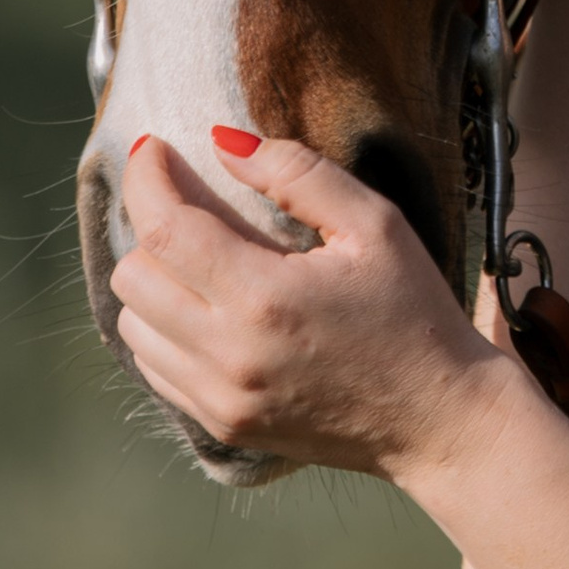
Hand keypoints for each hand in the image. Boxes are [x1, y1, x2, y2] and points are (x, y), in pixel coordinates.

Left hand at [110, 131, 499, 482]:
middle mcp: (227, 355)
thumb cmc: (414, 313)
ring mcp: (219, 399)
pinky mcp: (222, 425)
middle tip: (189, 202)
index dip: (146, 179)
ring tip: (200, 258)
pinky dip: (163, 328)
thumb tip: (224, 144)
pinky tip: (207, 307)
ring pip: (131, 324)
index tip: (153, 147)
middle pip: (132, 276)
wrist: (437, 418)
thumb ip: (298, 173)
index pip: (164, 228)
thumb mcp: (376, 224)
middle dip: (150, 225)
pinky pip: (154, 368)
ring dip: (154, 281)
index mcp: (265, 298)